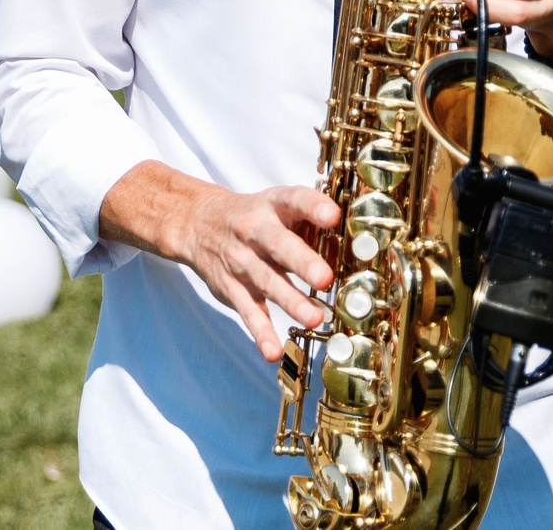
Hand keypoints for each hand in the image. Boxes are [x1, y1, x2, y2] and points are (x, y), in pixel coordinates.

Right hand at [99, 161, 337, 359]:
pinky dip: (260, 333)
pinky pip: (247, 311)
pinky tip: (273, 352)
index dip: (312, 207)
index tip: (333, 215)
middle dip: (302, 261)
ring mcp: (241, 260)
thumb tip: (355, 245)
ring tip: (315, 318)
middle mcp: (254, 230)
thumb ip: (311, 224)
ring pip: (266, 281)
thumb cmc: (254, 216)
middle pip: (278, 244)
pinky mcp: (231, 288)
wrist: (197, 223)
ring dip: (290, 301)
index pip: (293, 200)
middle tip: (324, 278)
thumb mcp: (278, 207)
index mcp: (272, 205)